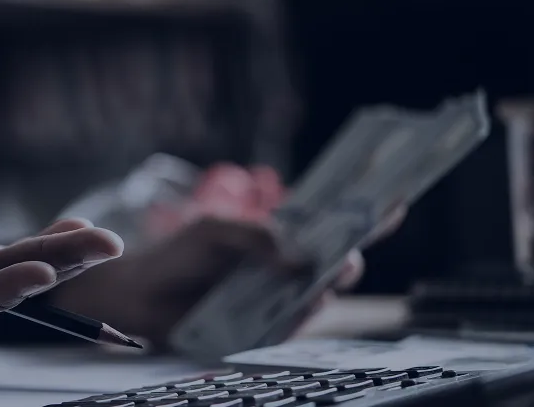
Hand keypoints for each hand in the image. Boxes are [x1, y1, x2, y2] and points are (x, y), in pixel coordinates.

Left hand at [47, 207, 405, 346]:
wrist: (137, 298)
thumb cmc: (175, 257)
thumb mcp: (214, 233)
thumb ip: (254, 238)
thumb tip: (299, 255)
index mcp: (279, 240)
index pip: (328, 225)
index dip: (363, 213)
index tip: (395, 198)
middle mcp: (284, 273)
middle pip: (333, 264)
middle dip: (350, 252)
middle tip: (357, 243)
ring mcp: (275, 304)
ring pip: (317, 298)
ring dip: (328, 285)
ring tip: (334, 270)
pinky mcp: (261, 334)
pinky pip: (289, 327)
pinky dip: (299, 314)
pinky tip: (306, 300)